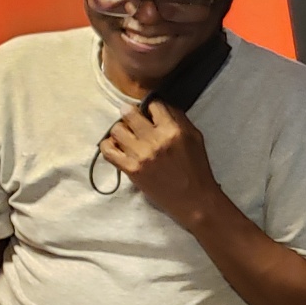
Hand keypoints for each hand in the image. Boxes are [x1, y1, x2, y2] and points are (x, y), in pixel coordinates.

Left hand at [99, 102, 222, 227]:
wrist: (193, 200)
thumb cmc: (197, 168)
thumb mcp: (195, 138)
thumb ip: (179, 119)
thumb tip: (161, 105)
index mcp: (173, 131)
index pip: (153, 104)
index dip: (151, 106)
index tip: (150, 113)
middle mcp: (154, 140)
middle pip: (129, 113)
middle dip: (130, 112)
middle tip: (133, 119)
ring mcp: (140, 155)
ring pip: (116, 129)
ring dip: (120, 129)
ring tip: (127, 135)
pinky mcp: (130, 169)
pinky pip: (108, 150)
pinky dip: (108, 145)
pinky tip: (116, 146)